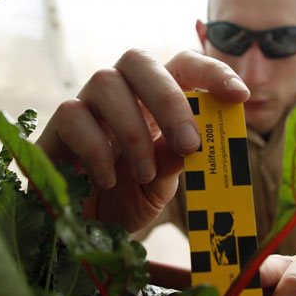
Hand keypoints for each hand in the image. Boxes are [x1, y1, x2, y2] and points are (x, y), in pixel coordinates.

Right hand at [36, 49, 248, 232]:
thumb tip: (193, 142)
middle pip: (138, 60)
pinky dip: (97, 147)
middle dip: (169, 98)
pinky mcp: (55, 129)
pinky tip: (107, 178)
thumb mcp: (159, 187)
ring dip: (133, 129)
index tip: (240, 95)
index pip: (181, 66)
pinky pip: (73, 115)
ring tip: (144, 174)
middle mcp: (118, 94)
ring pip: (106, 81)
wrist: (81, 234)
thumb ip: (173, 163)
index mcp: (152, 101)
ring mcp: (85, 107)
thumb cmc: (124, 202)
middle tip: (189, 142)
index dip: (211, 72)